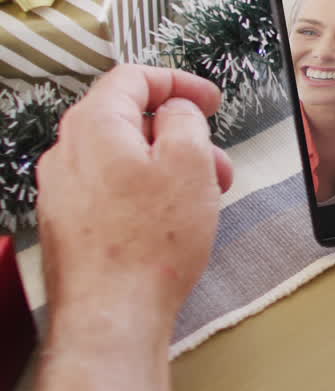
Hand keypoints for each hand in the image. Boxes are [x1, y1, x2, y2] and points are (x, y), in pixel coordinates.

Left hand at [36, 65, 233, 328]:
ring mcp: (62, 190)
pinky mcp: (68, 223)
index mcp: (94, 125)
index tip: (208, 99)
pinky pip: (111, 190)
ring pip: (122, 158)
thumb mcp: (190, 161)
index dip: (179, 82)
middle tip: (216, 159)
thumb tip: (177, 111)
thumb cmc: (150, 244)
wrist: (112, 312)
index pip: (133, 78)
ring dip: (167, 167)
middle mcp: (67, 153)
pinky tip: (172, 221)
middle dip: (180, 134)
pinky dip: (145, 192)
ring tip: (203, 198)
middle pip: (128, 120)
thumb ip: (185, 118)